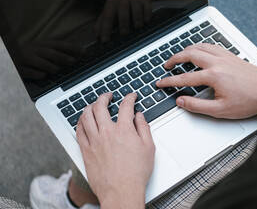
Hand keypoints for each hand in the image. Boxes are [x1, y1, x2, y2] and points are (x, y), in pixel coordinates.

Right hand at [15, 40, 82, 79]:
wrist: (11, 55)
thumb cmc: (33, 54)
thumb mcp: (45, 49)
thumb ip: (60, 51)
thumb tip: (79, 54)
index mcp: (42, 44)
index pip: (59, 45)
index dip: (72, 47)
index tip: (84, 51)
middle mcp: (35, 49)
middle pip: (50, 53)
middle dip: (62, 56)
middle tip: (73, 61)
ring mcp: (27, 58)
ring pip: (39, 61)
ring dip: (50, 66)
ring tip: (58, 69)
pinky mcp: (20, 68)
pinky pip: (29, 71)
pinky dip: (36, 73)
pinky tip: (43, 75)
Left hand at [76, 93, 154, 207]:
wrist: (121, 191)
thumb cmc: (136, 173)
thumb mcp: (149, 148)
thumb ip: (144, 128)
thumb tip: (139, 117)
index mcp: (124, 130)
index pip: (125, 106)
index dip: (129, 97)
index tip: (131, 96)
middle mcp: (107, 132)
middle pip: (101, 106)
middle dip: (105, 97)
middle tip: (109, 95)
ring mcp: (94, 141)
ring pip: (86, 116)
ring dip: (90, 106)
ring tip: (94, 104)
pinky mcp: (86, 151)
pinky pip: (79, 131)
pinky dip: (80, 122)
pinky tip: (83, 120)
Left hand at [95, 0, 152, 42]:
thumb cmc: (120, 7)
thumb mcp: (109, 12)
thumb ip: (102, 23)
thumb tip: (96, 36)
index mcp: (111, 4)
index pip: (107, 17)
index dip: (105, 29)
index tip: (105, 41)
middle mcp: (123, 1)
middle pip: (122, 10)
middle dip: (123, 22)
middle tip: (124, 34)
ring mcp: (135, 0)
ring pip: (136, 8)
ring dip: (137, 18)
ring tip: (137, 27)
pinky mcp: (145, 1)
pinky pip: (147, 7)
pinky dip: (147, 15)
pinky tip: (146, 21)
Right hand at [156, 44, 256, 118]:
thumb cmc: (249, 101)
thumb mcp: (221, 110)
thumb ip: (197, 106)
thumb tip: (181, 102)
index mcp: (214, 76)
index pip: (184, 78)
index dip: (169, 81)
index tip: (161, 83)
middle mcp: (218, 63)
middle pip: (189, 54)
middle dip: (174, 59)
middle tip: (166, 65)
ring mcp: (225, 57)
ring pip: (200, 46)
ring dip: (186, 50)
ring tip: (179, 56)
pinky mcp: (231, 56)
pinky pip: (212, 45)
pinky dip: (200, 46)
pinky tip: (199, 50)